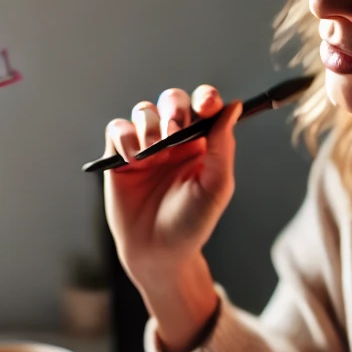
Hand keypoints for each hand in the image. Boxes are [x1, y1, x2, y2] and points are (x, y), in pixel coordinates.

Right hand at [102, 87, 241, 351]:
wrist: (157, 253)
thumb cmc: (191, 224)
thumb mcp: (215, 187)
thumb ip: (223, 147)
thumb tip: (234, 106)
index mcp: (201, 144)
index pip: (203, 107)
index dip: (205, 98)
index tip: (207, 105)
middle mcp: (173, 140)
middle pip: (172, 101)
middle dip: (174, 107)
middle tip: (174, 129)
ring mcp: (145, 147)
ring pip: (143, 111)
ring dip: (148, 125)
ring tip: (152, 153)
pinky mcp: (119, 157)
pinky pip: (117, 129)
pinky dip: (124, 137)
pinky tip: (133, 159)